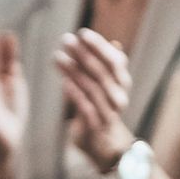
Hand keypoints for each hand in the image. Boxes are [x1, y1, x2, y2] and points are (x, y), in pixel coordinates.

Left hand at [58, 28, 138, 174]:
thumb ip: (107, 66)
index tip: (82, 33)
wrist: (105, 145)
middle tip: (66, 40)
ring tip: (58, 57)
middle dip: (84, 54)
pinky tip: (63, 82)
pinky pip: (87, 108)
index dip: (99, 46)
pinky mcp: (97, 126)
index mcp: (122, 82)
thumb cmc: (102, 108)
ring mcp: (109, 112)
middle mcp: (119, 96)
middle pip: (103, 72)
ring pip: (93, 88)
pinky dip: (76, 94)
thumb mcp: (106, 85)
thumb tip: (113, 42)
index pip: (115, 60)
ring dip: (75, 71)